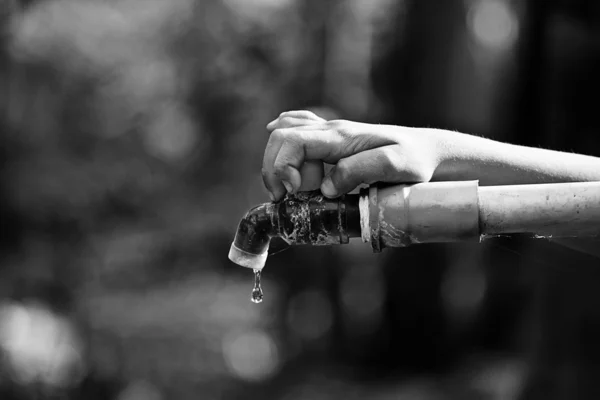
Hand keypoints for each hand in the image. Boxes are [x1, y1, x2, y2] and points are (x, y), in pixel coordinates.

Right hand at [263, 110, 442, 199]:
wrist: (429, 151)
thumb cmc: (416, 161)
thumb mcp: (395, 167)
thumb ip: (359, 171)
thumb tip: (326, 186)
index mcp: (340, 137)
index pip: (291, 141)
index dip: (282, 168)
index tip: (294, 194)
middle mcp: (330, 131)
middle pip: (280, 137)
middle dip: (274, 169)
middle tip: (288, 197)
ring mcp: (330, 133)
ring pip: (283, 134)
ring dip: (279, 163)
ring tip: (298, 188)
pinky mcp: (332, 140)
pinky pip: (297, 128)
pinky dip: (284, 143)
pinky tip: (287, 156)